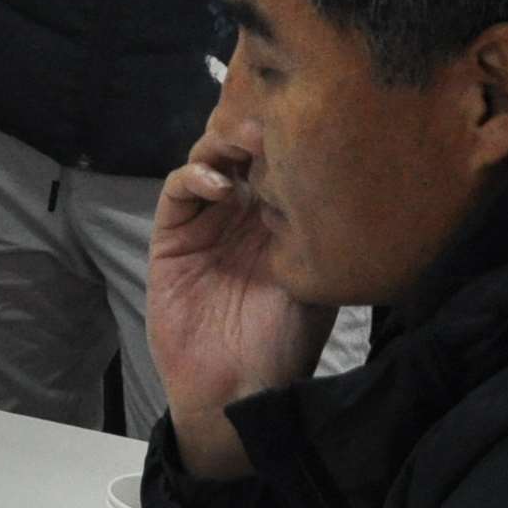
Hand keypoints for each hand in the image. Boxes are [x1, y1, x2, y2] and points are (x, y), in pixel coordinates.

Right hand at [147, 154, 330, 481]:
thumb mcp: (318, 282)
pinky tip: (220, 185)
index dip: (292, 138)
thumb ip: (319, 233)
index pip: (283, 163)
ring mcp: (207, 223)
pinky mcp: (172, 236)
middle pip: (244, 152)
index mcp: (284, 222)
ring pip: (209, 160)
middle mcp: (245, 215)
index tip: (310, 122)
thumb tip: (335, 177)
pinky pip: (178, 191)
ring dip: (225, 143)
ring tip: (248, 143)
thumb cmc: (284, 342)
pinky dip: (195, 176)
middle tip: (275, 119)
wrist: (237, 388)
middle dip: (257, 129)